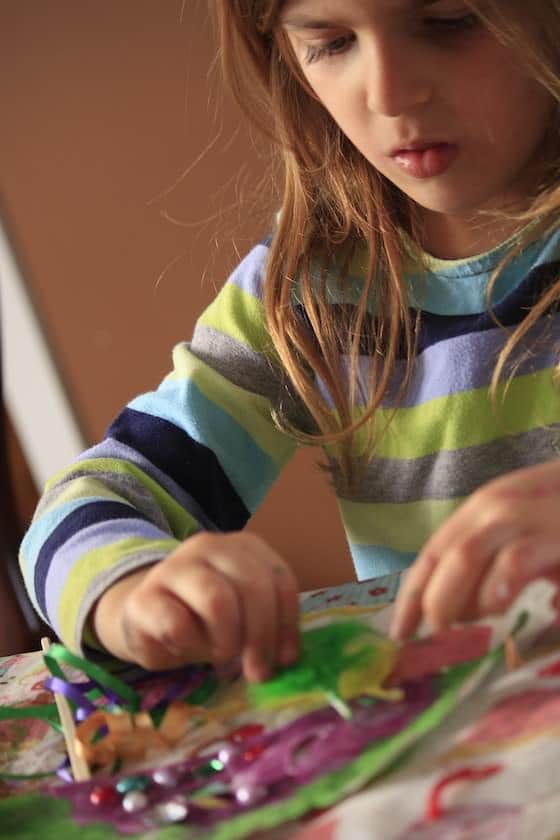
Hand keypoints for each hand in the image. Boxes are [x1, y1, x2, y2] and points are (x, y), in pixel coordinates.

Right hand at [93, 531, 299, 681]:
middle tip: (257, 672)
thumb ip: (268, 627)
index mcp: (243, 547)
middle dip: (260, 636)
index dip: (287, 623)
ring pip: (217, 600)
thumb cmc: (205, 618)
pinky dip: (189, 647)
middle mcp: (210, 546)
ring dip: (226, 640)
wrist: (147, 618)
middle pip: (252, 587)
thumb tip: (286, 659)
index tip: (286, 660)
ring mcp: (174, 566)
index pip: (279, 579)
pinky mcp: (144, 597)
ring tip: (219, 654)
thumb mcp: (245, 616)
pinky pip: (177, 625)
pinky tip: (185, 649)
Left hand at [389, 461, 559, 639]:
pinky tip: (499, 605)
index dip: (411, 594)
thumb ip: (498, 567)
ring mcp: (523, 515)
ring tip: (464, 631)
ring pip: (468, 556)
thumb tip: (476, 611)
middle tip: (436, 639)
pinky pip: (515, 560)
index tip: (398, 634)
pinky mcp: (552, 533)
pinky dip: (500, 585)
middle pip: (445, 557)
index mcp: (481, 510)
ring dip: (459, 599)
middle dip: (432, 603)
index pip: (433, 553)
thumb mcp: (527, 534)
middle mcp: (494, 507)